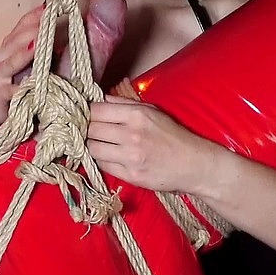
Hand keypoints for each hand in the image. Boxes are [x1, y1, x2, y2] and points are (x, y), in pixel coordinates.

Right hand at [0, 2, 44, 124]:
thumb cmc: (20, 84)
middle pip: (16, 40)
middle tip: (48, 20)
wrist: (0, 113)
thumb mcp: (34, 62)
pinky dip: (21, 88)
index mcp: (8, 46)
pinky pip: (11, 91)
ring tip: (38, 43)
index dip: (35, 15)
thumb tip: (62, 23)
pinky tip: (32, 84)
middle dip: (32, 30)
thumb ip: (45, 44)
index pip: (22, 25)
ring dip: (24, 53)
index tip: (51, 5)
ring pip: (10, 61)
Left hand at [87, 95, 217, 192]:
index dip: (85, 112)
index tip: (82, 115)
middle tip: (84, 130)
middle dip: (84, 129)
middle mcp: (131, 134)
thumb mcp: (151, 111)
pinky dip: (100, 160)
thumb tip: (99, 99)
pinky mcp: (131, 175)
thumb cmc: (172, 135)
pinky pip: (102, 166)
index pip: (95, 110)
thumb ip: (123, 103)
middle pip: (90, 129)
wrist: (193, 163)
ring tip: (94, 144)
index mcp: (136, 114)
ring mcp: (130, 156)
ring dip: (90, 146)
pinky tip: (105, 156)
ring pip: (92, 148)